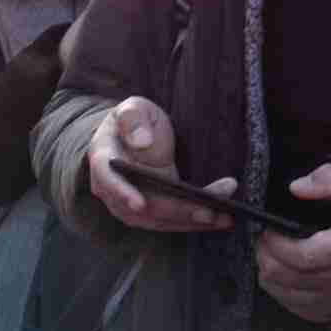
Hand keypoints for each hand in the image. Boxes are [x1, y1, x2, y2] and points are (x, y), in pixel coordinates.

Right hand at [83, 97, 231, 236]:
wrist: (135, 138)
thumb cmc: (134, 121)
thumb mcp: (133, 109)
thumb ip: (133, 119)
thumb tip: (142, 142)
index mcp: (105, 159)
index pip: (108, 178)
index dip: (122, 192)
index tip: (140, 203)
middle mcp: (114, 190)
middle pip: (143, 208)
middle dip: (177, 211)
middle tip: (210, 210)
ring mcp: (132, 206)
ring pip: (160, 219)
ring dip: (193, 220)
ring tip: (225, 216)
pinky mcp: (152, 213)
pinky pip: (173, 221)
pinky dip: (197, 221)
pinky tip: (222, 218)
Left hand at [255, 165, 330, 323]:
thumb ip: (329, 180)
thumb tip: (296, 187)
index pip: (304, 255)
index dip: (278, 243)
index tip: (269, 230)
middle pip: (286, 274)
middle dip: (266, 253)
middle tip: (263, 237)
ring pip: (281, 290)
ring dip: (268, 269)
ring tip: (271, 251)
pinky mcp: (323, 312)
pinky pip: (286, 302)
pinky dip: (277, 285)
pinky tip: (283, 269)